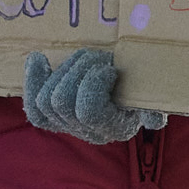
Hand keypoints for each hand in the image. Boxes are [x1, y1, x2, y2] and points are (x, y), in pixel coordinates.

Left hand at [21, 46, 167, 144]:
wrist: (131, 91)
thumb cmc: (143, 91)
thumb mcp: (155, 98)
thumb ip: (154, 108)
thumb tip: (152, 119)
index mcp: (114, 127)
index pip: (88, 112)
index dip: (94, 84)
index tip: (110, 68)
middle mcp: (88, 132)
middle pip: (62, 102)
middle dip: (78, 70)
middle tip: (96, 56)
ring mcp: (68, 126)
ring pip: (46, 99)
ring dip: (63, 70)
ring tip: (82, 58)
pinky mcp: (52, 116)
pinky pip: (34, 107)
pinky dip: (33, 80)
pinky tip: (38, 59)